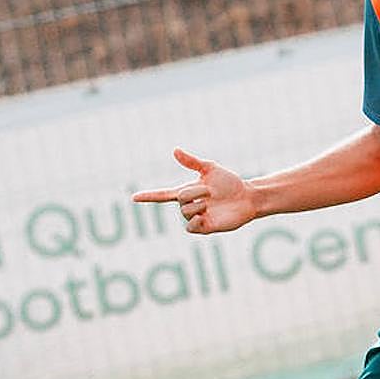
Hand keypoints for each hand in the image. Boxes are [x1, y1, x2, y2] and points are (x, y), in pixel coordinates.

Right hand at [132, 148, 256, 233]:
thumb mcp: (210, 169)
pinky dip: (195, 221)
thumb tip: (175, 150)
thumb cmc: (230, 183)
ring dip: (199, 204)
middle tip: (211, 192)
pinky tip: (205, 216)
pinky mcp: (205, 228)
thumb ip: (192, 161)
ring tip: (212, 202)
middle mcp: (189, 205)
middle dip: (196, 192)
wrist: (247, 197)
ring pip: (186, 212)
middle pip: (180, 199)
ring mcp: (196, 217)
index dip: (149, 196)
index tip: (133, 197)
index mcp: (187, 192)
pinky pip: (190, 227)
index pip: (163, 195)